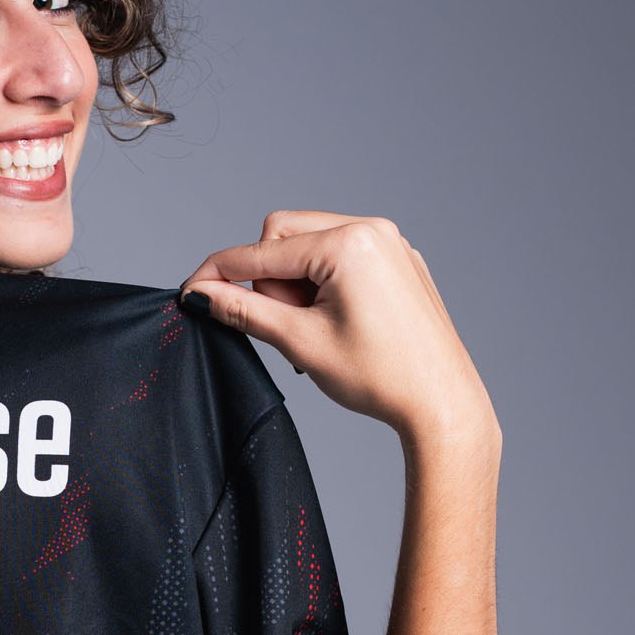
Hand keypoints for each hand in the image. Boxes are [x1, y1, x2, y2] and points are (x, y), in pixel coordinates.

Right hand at [180, 210, 494, 438]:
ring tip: (312, 327)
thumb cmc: (382, 377)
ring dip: (295, 281)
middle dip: (271, 279)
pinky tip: (334, 319)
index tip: (192, 290)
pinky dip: (322, 280)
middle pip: (283, 235)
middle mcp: (372, 230)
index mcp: (348, 244)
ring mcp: (390, 242)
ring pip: (310, 243)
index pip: (261, 251)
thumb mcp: (300, 341)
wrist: (443, 404)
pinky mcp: (399, 259)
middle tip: (284, 325)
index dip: (220, 272)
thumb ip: (244, 309)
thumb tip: (202, 294)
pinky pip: (341, 252)